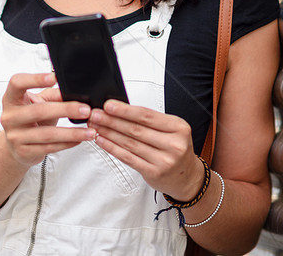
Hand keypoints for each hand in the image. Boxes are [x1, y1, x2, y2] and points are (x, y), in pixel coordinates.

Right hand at [0, 72, 95, 166]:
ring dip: (72, 133)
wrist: (15, 146)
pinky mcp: (24, 152)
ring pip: (47, 134)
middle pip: (38, 111)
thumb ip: (53, 96)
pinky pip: (50, 148)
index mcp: (11, 99)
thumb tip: (72, 91)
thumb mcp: (38, 103)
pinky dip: (67, 143)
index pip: (17, 83)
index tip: (54, 78)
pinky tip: (79, 139)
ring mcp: (15, 136)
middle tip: (85, 110)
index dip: (34, 79)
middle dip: (65, 110)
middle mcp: (10, 117)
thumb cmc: (28, 120)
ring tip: (89, 131)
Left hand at [87, 100, 203, 199]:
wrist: (187, 177)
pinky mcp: (154, 173)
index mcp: (178, 127)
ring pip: (130, 143)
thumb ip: (150, 121)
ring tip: (95, 126)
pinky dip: (113, 148)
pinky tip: (102, 141)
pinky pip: (128, 158)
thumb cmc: (175, 149)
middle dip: (112, 120)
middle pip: (136, 129)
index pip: (147, 115)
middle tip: (96, 115)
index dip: (125, 110)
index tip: (108, 105)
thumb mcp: (172, 130)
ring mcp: (164, 160)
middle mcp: (173, 144)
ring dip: (109, 133)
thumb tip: (120, 110)